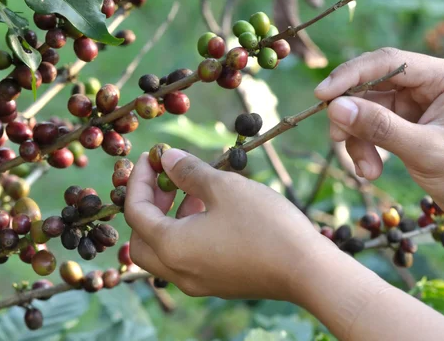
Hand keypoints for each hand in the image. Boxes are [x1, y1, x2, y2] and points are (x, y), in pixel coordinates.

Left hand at [123, 149, 329, 299]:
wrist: (307, 271)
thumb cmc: (264, 225)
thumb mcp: (224, 188)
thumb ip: (189, 172)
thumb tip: (167, 159)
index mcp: (172, 248)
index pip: (136, 212)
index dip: (139, 180)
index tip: (152, 158)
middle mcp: (179, 271)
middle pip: (142, 239)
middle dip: (147, 206)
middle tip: (166, 180)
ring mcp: (198, 282)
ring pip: (165, 252)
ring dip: (169, 220)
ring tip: (195, 192)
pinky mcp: (218, 284)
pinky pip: (187, 260)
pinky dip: (187, 235)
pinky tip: (213, 214)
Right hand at [315, 47, 443, 225]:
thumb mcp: (424, 150)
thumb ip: (379, 127)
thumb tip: (335, 107)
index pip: (387, 62)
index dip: (350, 75)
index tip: (322, 96)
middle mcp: (429, 84)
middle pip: (373, 86)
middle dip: (354, 116)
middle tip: (338, 140)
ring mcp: (418, 104)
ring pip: (369, 110)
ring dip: (360, 140)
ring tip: (366, 170)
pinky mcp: (409, 123)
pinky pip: (375, 127)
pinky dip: (367, 148)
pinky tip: (371, 171)